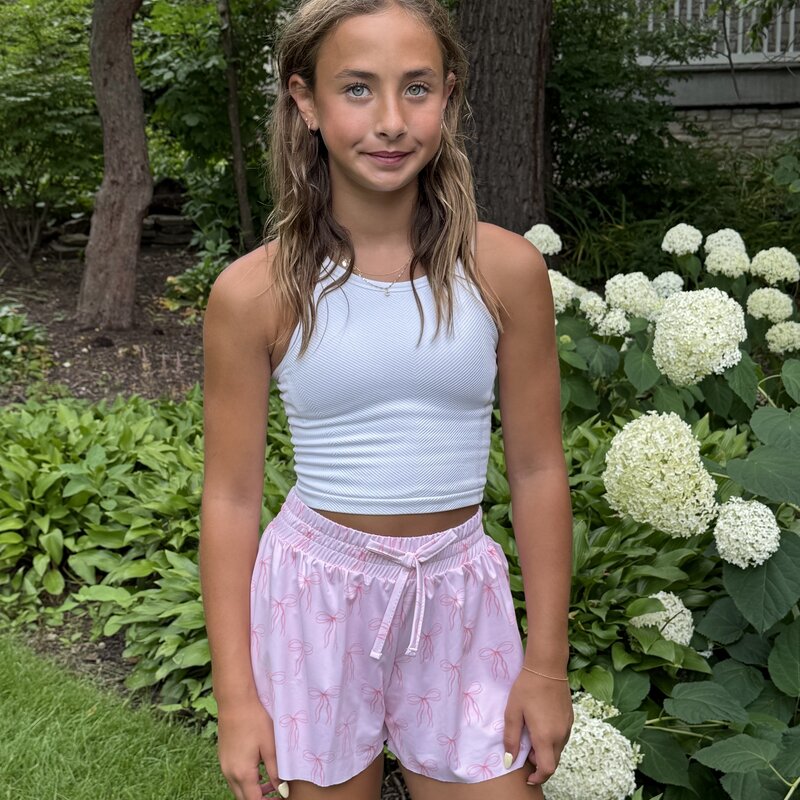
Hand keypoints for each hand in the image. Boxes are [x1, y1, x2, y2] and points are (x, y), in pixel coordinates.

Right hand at [217, 700, 284, 798]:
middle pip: (243, 797)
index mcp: (242, 773)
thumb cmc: (255, 720)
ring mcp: (224, 765)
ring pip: (238, 788)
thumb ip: (276, 771)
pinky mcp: (223, 757)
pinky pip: (233, 777)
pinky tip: (257, 770)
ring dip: (252, 789)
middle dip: (260, 798)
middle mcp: (230, 773)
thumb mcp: (270, 746)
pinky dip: (245, 780)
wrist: (235, 701)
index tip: (280, 799)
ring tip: (270, 782)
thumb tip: (282, 791)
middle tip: (276, 792)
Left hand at [503, 668, 572, 785]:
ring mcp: (567, 726)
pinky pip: (562, 737)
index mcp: (545, 736)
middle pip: (553, 761)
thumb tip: (510, 760)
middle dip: (539, 763)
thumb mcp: (513, 712)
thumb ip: (511, 738)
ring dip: (546, 751)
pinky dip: (552, 740)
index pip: (547, 769)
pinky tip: (541, 725)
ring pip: (558, 749)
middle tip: (525, 751)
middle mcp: (560, 735)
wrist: (547, 667)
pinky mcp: (570, 718)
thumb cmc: (527, 688)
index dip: (538, 777)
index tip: (528, 777)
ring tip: (531, 735)